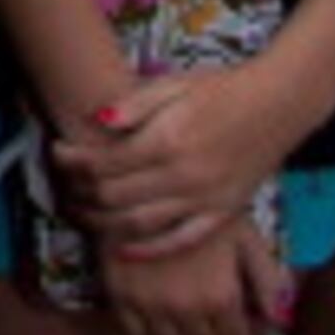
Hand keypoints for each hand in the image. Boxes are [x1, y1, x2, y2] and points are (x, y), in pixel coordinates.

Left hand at [48, 66, 301, 252]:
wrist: (278, 104)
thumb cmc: (222, 89)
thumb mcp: (173, 84)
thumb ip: (134, 104)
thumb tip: (97, 119)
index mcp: (167, 140)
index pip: (103, 163)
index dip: (72, 161)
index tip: (56, 153)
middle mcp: (184, 175)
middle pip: (114, 196)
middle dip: (80, 193)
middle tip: (63, 186)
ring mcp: (205, 199)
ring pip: (140, 224)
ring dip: (103, 223)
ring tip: (80, 214)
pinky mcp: (224, 213)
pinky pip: (181, 240)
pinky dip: (150, 249)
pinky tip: (123, 249)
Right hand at [94, 213, 285, 334]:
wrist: (142, 188)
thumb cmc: (199, 210)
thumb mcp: (242, 236)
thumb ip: (266, 279)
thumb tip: (279, 321)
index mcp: (220, 297)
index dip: (236, 332)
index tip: (230, 318)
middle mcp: (186, 309)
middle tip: (206, 314)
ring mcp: (150, 306)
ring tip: (180, 313)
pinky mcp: (120, 298)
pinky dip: (147, 329)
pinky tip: (153, 308)